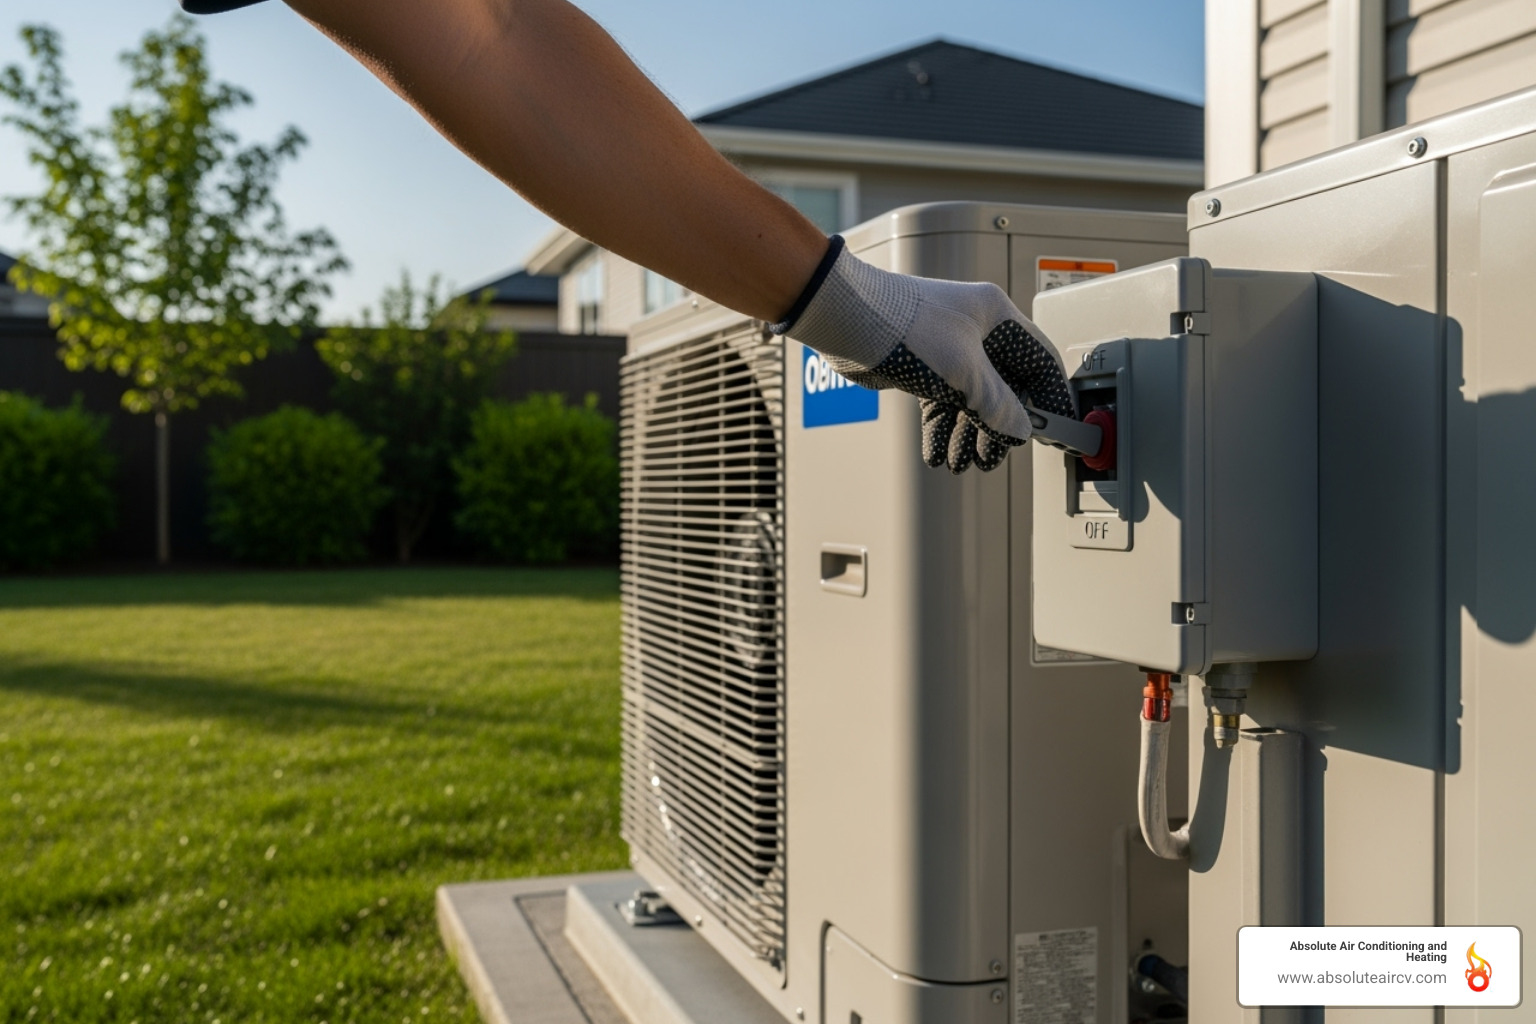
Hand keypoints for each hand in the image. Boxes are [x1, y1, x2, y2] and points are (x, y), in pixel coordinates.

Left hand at [778, 237, 1076, 471]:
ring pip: (972, 401)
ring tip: (962, 463)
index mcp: (996, 318)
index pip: (1040, 362)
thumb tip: (1019, 429)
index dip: (1050, 399)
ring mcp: (949, 349)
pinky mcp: (923, 367)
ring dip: (968, 435)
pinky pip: (943, 405)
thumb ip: (996, 404)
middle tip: (994, 456)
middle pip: (1006, 388)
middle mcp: (976, 331)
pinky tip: (937, 454)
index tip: (1057, 431)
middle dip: (999, 427)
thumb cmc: (902, 325)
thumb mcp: (962, 372)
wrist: (844, 320)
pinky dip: (941, 430)